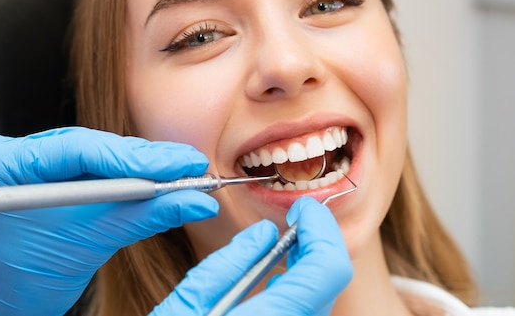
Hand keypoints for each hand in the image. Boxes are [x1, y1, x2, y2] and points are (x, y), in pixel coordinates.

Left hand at [0, 127, 218, 315]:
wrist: (3, 299)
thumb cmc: (23, 280)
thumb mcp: (88, 244)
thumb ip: (143, 215)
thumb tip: (195, 200)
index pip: (77, 148)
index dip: (135, 158)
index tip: (178, 164)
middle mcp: (10, 151)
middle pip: (92, 145)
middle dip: (146, 160)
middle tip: (191, 165)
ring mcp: (27, 156)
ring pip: (98, 152)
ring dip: (143, 165)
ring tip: (184, 170)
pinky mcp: (46, 166)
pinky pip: (94, 164)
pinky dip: (128, 175)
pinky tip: (161, 175)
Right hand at [151, 197, 351, 315]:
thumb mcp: (184, 309)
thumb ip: (226, 266)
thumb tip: (262, 234)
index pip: (327, 269)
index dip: (321, 229)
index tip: (302, 209)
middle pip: (330, 282)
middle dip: (318, 240)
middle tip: (296, 219)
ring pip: (323, 299)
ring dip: (313, 263)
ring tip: (287, 241)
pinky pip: (308, 314)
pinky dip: (303, 287)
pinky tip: (279, 276)